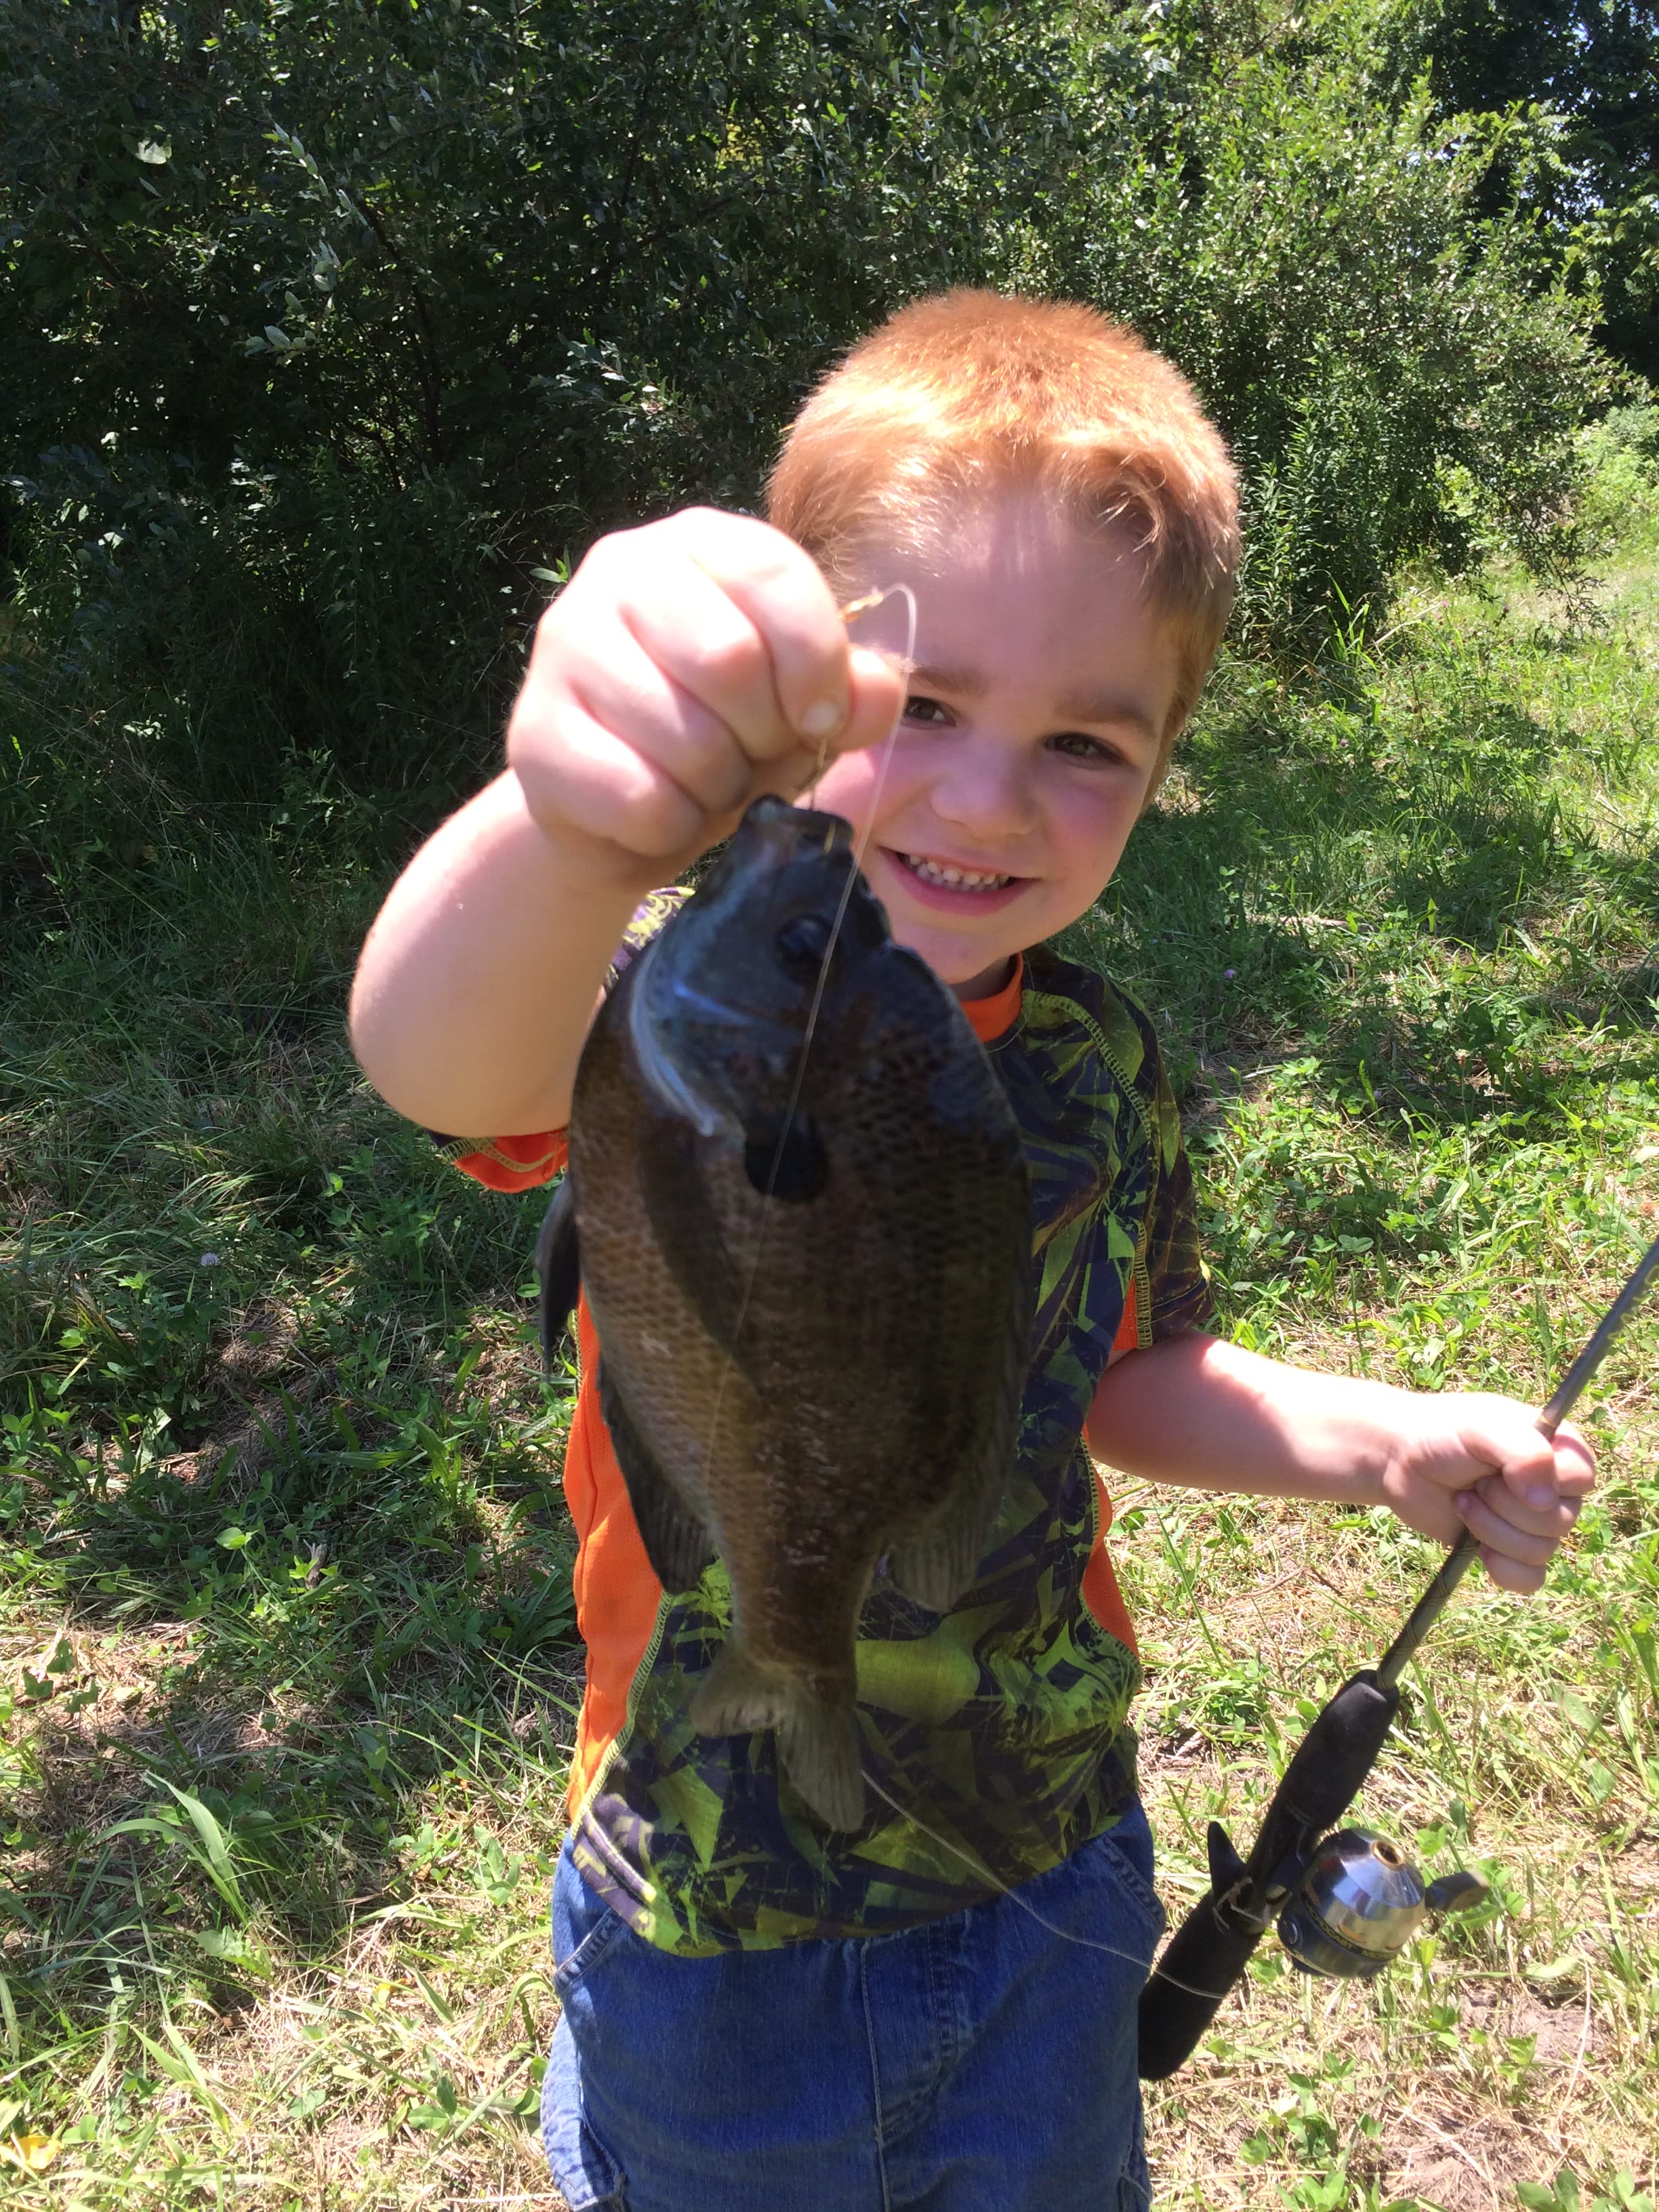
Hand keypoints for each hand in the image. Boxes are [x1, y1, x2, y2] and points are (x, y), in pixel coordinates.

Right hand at [506, 508, 905, 881]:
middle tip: (753, 758)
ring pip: (684, 738)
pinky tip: (661, 815)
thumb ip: (851, 693)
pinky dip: (672, 827)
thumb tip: (878, 693)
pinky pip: (639, 798)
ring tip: (706, 786)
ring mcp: (565, 647)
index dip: (816, 662)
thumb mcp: (800, 706)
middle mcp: (620, 571)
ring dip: (719, 789)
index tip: (820, 722)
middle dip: (762, 735)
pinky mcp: (533, 734)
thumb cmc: (724, 734)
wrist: (620, 808)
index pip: (773, 575)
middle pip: (728, 658)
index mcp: (699, 543)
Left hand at [1377, 1392, 1596, 1592]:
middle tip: (1476, 1483)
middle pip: (1560, 1521)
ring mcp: (1535, 1524)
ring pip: (1541, 1550)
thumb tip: (1546, 1502)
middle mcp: (1555, 1489)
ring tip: (1464, 1501)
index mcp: (1559, 1450)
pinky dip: (1502, 1567)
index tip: (1503, 1471)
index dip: (1545, 1482)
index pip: (1582, 1478)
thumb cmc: (1442, 1435)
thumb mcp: (1480, 1428)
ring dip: (1492, 1529)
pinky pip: (1530, 1579)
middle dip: (1505, 1505)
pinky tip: (1476, 1546)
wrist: (1401, 1462)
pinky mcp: (1512, 1553)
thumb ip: (1523, 1452)